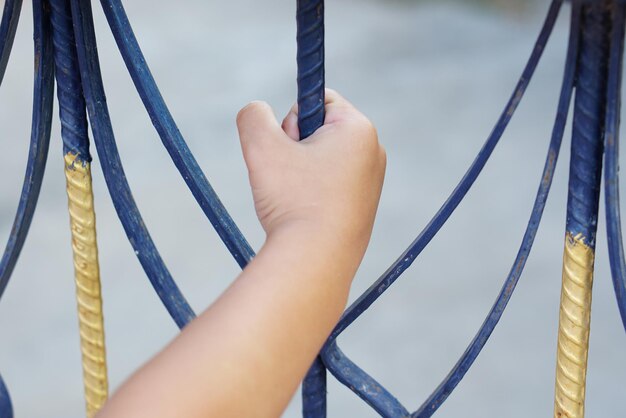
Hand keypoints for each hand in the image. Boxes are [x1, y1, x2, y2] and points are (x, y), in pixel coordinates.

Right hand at [237, 89, 385, 255]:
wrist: (316, 262)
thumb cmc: (293, 201)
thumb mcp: (261, 147)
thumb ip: (253, 115)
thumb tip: (257, 111)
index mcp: (358, 129)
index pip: (320, 98)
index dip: (292, 118)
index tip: (288, 146)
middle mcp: (373, 152)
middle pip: (321, 130)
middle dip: (296, 147)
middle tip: (290, 176)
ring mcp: (371, 182)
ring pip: (323, 160)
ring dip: (300, 172)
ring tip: (297, 198)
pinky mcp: (363, 207)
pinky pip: (330, 186)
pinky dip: (312, 194)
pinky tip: (306, 214)